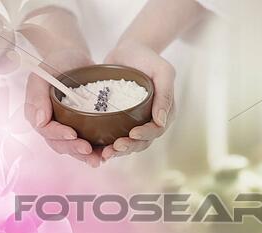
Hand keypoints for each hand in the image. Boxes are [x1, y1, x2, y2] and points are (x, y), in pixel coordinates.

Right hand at [24, 49, 102, 167]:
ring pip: (74, 147)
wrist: (74, 58)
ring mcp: (67, 127)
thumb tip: (40, 122)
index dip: (59, 135)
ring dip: (86, 156)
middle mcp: (52, 125)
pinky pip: (88, 141)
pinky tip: (107, 153)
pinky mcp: (83, 126)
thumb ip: (37, 95)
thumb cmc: (56, 62)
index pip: (47, 130)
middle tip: (89, 151)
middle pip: (61, 144)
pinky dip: (97, 149)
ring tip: (99, 159)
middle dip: (75, 150)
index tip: (73, 134)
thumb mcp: (43, 73)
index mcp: (38, 114)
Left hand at [102, 40, 175, 159]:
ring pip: (129, 142)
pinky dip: (106, 144)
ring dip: (118, 151)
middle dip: (129, 147)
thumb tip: (160, 121)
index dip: (145, 135)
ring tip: (104, 153)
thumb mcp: (163, 71)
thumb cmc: (148, 58)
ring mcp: (136, 121)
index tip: (131, 134)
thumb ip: (165, 94)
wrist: (129, 50)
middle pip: (142, 141)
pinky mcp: (121, 119)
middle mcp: (151, 120)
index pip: (156, 130)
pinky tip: (96, 148)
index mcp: (165, 112)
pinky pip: (115, 135)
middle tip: (114, 148)